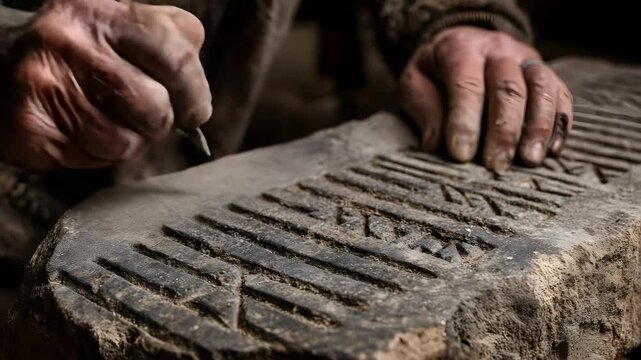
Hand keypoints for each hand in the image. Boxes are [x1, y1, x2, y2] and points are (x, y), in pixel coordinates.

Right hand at [0, 0, 211, 169]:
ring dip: (127, 140)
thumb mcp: (125, 27)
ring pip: (126, 142)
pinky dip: (97, 153)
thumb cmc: (83, 53)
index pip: (177, 58)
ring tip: (105, 118)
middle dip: (160, 122)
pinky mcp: (32, 125)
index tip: (193, 110)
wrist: (2, 67)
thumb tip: (199, 98)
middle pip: (156, 109)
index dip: (195, 94)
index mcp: (105, 13)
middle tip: (144, 115)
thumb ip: (173, 43)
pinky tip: (80, 129)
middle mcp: (72, 42)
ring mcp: (47, 84)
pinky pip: (93, 159)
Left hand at [399, 26, 572, 170]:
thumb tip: (437, 144)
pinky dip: (560, 123)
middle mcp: (498, 50)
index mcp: (461, 48)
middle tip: (496, 165)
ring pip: (542, 87)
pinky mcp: (544, 73)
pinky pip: (561, 94)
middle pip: (509, 87)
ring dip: (539, 126)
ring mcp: (526, 59)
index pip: (466, 84)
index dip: (464, 121)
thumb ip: (424, 108)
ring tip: (530, 160)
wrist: (462, 43)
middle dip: (503, 130)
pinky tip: (552, 150)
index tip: (461, 155)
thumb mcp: (414, 83)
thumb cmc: (434, 72)